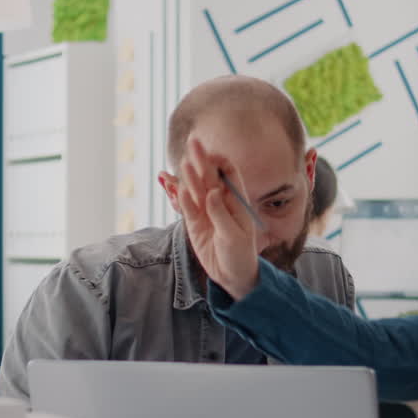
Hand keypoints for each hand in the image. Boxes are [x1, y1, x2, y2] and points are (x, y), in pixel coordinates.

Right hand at [177, 137, 259, 299]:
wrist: (232, 276)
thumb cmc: (241, 255)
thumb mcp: (235, 236)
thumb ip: (222, 214)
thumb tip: (212, 192)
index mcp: (237, 201)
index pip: (230, 174)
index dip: (221, 162)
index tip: (213, 154)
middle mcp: (221, 202)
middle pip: (210, 176)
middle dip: (202, 160)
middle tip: (193, 142)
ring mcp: (206, 212)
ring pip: (196, 190)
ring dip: (189, 176)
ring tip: (184, 162)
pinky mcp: (194, 224)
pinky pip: (186, 208)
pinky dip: (181, 197)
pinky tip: (176, 186)